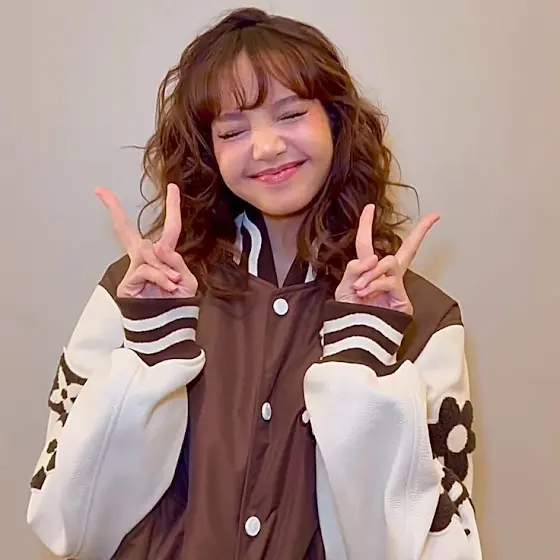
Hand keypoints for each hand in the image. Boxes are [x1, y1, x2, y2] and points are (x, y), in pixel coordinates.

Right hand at [95, 183, 197, 298]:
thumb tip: (160, 247)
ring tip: (172, 282)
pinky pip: (146, 269)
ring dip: (163, 266)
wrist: (169, 327)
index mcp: (163, 257)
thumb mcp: (186, 281)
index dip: (171, 208)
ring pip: (146, 252)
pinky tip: (168, 286)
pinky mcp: (128, 283)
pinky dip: (160, 276)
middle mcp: (145, 260)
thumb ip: (176, 262)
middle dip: (114, 210)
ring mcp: (133, 270)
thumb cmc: (178, 303)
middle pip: (127, 230)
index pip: (169, 229)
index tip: (173, 187)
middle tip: (101, 191)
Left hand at [334, 204, 438, 314]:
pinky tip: (366, 293)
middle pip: (408, 249)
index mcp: (368, 270)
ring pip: (388, 262)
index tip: (371, 207)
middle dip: (421, 232)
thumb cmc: (349, 312)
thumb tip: (372, 258)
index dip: (367, 224)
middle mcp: (386, 275)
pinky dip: (374, 284)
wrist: (353, 334)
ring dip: (371, 273)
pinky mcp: (402, 299)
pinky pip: (389, 280)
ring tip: (360, 288)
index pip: (367, 243)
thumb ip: (354, 269)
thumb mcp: (344, 286)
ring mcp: (396, 286)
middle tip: (434, 216)